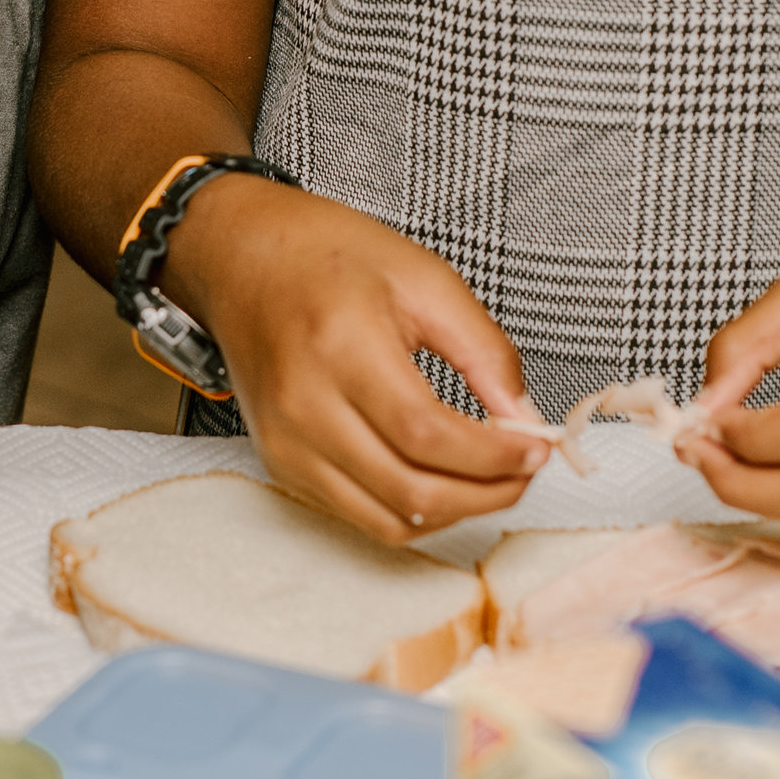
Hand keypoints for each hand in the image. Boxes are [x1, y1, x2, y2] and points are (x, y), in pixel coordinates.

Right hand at [164, 180, 551, 544]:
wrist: (242, 259)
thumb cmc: (326, 257)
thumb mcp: (422, 277)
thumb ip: (482, 349)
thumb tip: (524, 417)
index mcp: (340, 348)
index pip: (426, 435)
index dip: (493, 456)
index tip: (537, 446)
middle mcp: (304, 407)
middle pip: (411, 492)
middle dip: (487, 494)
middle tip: (526, 468)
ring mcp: (286, 445)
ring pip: (389, 521)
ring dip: (455, 512)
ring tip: (492, 478)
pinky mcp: (281, 465)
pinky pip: (360, 516)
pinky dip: (412, 510)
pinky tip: (442, 477)